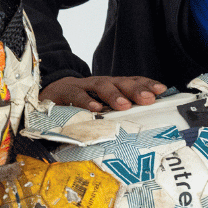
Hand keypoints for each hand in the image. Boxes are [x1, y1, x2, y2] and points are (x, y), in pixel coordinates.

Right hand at [41, 76, 167, 111]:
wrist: (46, 95)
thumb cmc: (78, 105)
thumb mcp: (99, 107)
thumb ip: (116, 113)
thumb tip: (142, 126)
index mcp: (109, 87)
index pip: (131, 81)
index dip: (146, 84)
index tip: (161, 90)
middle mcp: (98, 84)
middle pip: (119, 82)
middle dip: (135, 89)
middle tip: (148, 98)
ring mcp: (81, 86)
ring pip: (100, 85)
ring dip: (114, 94)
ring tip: (124, 105)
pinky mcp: (64, 93)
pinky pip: (76, 95)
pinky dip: (85, 101)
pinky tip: (95, 109)